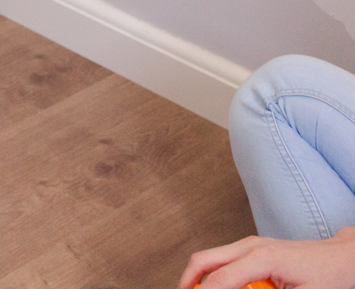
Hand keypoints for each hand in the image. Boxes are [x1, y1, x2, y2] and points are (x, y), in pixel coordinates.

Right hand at [178, 228, 354, 288]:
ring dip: (200, 279)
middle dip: (187, 283)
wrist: (343, 256)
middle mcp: (249, 246)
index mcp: (261, 258)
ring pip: (209, 259)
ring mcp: (249, 244)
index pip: (220, 281)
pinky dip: (216, 275)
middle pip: (203, 261)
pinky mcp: (252, 247)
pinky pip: (223, 260)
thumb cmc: (328, 276)